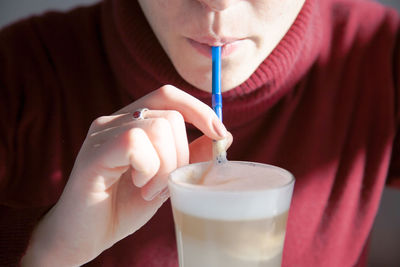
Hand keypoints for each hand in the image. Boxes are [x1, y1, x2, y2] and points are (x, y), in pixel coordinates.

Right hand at [21, 85, 231, 265]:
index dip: (199, 110)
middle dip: (181, 156)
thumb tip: (223, 135)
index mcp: (133, 121)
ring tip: (150, 190)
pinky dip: (148, 169)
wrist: (85, 235)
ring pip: (158, 128)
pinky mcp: (95, 150)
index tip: (220, 134)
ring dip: (165, 167)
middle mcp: (116, 119)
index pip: (169, 96)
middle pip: (171, 116)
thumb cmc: (124, 205)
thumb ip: (190, 156)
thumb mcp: (167, 178)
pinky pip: (136, 143)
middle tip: (165, 184)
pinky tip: (139, 187)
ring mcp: (103, 132)